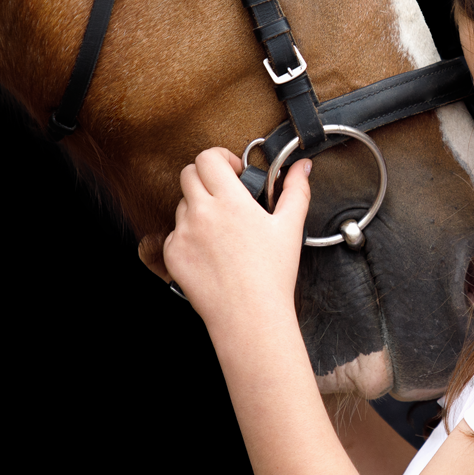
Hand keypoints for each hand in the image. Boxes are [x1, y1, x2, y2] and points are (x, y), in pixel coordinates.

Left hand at [145, 148, 311, 337]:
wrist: (249, 317)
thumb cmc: (272, 276)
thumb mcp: (290, 227)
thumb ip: (295, 190)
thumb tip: (301, 167)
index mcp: (230, 201)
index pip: (208, 157)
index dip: (221, 158)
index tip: (233, 171)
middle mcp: (202, 213)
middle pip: (188, 173)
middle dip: (206, 177)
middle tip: (224, 194)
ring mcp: (183, 234)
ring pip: (182, 204)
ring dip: (197, 207)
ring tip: (221, 230)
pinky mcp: (172, 255)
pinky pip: (173, 233)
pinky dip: (187, 237)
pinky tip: (210, 253)